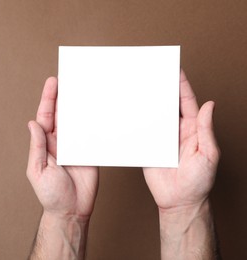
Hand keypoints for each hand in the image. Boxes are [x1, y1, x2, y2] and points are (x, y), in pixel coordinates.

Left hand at [27, 77, 98, 220]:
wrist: (71, 211)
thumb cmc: (51, 195)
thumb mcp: (38, 170)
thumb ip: (37, 147)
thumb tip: (32, 124)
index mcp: (45, 144)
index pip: (45, 116)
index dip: (48, 98)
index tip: (53, 82)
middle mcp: (60, 141)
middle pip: (61, 113)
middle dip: (63, 95)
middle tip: (68, 77)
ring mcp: (75, 145)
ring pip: (76, 120)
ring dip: (79, 105)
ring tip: (83, 87)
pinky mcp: (90, 152)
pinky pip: (91, 133)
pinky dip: (93, 121)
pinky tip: (96, 109)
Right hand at [143, 70, 219, 211]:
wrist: (179, 202)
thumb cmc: (199, 182)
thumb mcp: (208, 154)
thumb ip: (206, 130)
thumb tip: (210, 105)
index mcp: (193, 129)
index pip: (187, 102)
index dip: (182, 85)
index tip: (176, 70)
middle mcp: (176, 131)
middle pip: (169, 105)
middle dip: (162, 89)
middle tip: (154, 73)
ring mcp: (161, 139)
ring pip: (154, 116)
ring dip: (148, 103)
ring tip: (139, 88)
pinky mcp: (148, 148)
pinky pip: (142, 132)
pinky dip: (136, 122)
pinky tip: (130, 112)